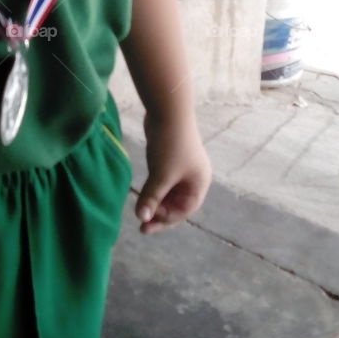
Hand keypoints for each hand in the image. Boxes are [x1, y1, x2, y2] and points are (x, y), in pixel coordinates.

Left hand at [134, 115, 211, 234]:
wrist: (167, 109)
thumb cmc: (170, 144)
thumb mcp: (162, 174)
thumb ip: (152, 197)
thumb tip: (141, 219)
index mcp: (198, 183)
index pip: (184, 210)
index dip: (166, 220)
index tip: (147, 226)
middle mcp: (192, 177)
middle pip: (176, 203)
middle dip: (159, 214)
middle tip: (142, 228)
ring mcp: (180, 167)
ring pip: (167, 192)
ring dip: (154, 202)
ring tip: (139, 215)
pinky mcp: (168, 158)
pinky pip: (160, 180)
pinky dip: (152, 189)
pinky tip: (140, 196)